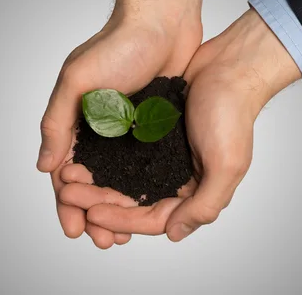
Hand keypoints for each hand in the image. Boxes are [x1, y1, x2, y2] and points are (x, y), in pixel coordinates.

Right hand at [37, 0, 205, 247]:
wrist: (163, 20)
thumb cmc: (119, 44)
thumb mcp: (79, 79)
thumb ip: (58, 121)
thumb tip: (44, 166)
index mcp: (74, 118)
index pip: (64, 170)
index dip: (67, 202)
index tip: (75, 229)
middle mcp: (97, 126)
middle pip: (91, 180)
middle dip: (93, 212)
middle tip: (103, 241)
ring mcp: (124, 128)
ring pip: (117, 177)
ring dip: (117, 204)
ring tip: (126, 232)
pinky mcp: (150, 125)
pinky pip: (142, 163)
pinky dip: (140, 185)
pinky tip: (147, 203)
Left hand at [62, 8, 300, 241]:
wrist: (230, 67)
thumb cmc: (232, 114)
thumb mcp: (226, 165)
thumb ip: (204, 205)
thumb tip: (176, 234)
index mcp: (195, 190)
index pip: (153, 218)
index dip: (121, 219)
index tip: (91, 213)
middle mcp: (177, 177)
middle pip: (132, 201)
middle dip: (99, 200)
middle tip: (69, 193)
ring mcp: (164, 154)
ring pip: (122, 177)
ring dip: (97, 179)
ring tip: (70, 174)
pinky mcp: (153, 132)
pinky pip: (122, 151)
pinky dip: (103, 155)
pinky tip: (84, 153)